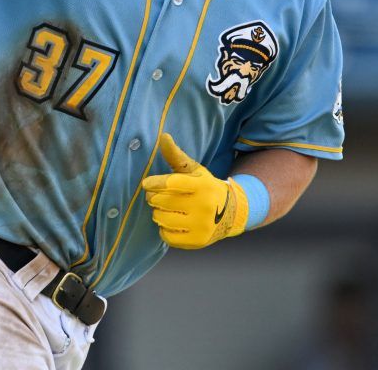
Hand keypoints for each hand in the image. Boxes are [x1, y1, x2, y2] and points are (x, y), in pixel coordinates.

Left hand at [141, 133, 247, 249]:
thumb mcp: (194, 170)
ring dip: (157, 213)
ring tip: (165, 209)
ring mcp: (201, 225)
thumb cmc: (204, 187)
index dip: (153, 183)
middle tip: (156, 196)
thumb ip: (176, 155)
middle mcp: (204, 205)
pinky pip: (167, 236)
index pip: (170, 183)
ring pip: (161, 219)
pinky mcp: (197, 241)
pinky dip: (164, 229)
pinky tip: (172, 222)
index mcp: (202, 185)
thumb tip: (163, 136)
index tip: (147, 184)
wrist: (230, 212)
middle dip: (154, 198)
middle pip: (161, 202)